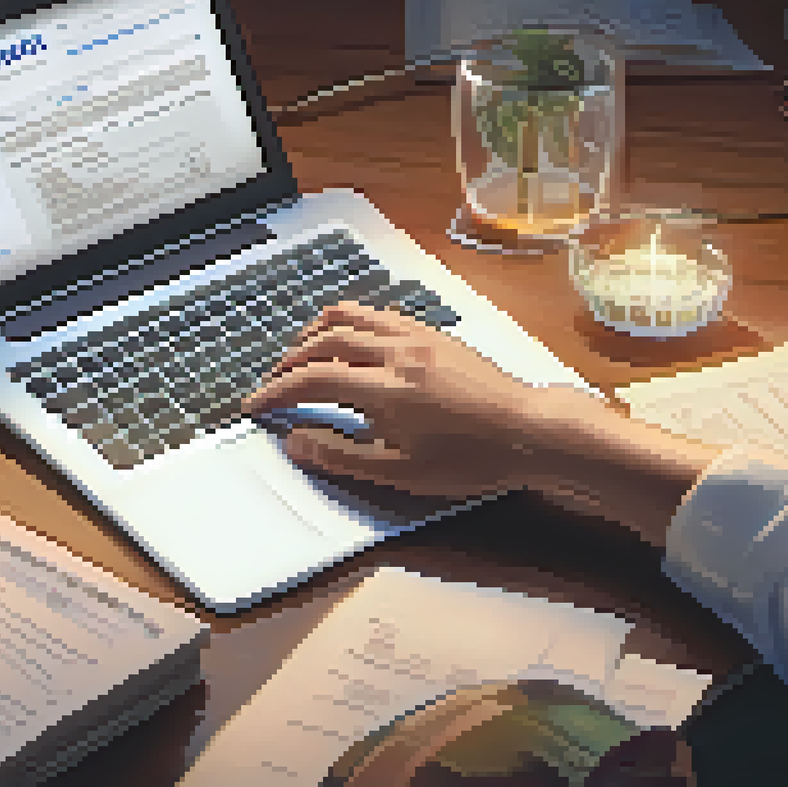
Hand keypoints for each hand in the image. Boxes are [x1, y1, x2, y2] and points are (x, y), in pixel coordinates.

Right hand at [242, 301, 724, 546]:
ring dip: (318, 330)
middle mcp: (396, 352)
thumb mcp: (402, 473)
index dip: (276, 392)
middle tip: (274, 383)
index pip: (313, 379)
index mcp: (385, 388)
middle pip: (325, 339)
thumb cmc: (471, 460)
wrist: (532, 431)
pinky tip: (353, 341)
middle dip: (290, 360)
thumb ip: (342, 455)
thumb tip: (295, 441)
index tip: (255, 406)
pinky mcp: (436, 334)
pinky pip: (381, 314)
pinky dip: (353, 322)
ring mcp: (418, 336)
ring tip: (303, 351)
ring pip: (353, 315)